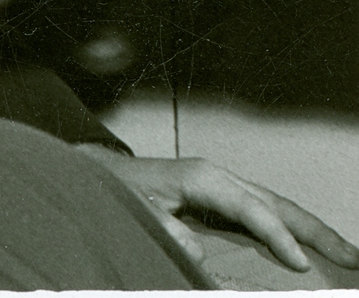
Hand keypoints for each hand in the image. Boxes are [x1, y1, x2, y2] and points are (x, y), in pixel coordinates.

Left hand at [79, 150, 358, 274]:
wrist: (104, 172)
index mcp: (203, 178)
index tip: (301, 265)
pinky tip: (309, 246)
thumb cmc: (120, 191)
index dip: (278, 236)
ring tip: (346, 254)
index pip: (252, 208)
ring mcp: (224, 184)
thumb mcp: (137, 211)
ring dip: (311, 230)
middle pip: (277, 203)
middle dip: (316, 231)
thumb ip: (167, 230)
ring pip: (277, 205)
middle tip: (352, 257)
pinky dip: (292, 227)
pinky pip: (266, 211)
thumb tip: (197, 254)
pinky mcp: (223, 196)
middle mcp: (220, 177)